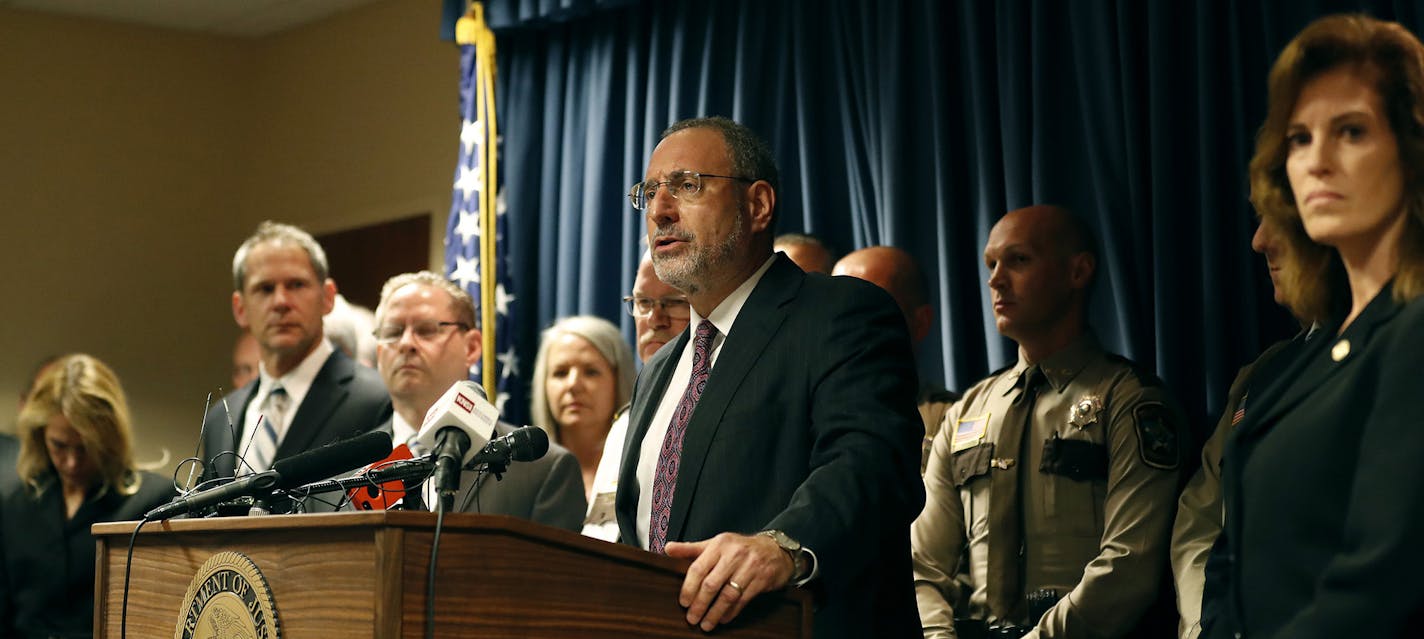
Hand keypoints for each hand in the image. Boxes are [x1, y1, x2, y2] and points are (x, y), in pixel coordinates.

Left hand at [665, 532, 794, 631]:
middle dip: (699, 604)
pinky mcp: (762, 579)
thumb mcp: (716, 544)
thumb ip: (691, 548)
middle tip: (692, 618)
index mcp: (719, 544)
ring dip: (714, 613)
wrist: (775, 549)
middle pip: (711, 584)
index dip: (689, 588)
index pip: (698, 568)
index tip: (683, 602)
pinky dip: (731, 612)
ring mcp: (750, 567)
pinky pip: (742, 600)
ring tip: (706, 624)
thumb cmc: (740, 548)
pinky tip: (722, 619)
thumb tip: (667, 549)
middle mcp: (734, 554)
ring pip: (727, 595)